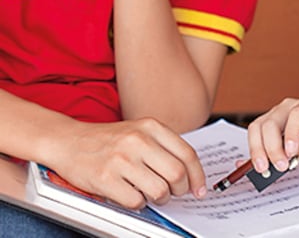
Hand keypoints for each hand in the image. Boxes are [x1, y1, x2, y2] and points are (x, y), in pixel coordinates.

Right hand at [45, 118, 204, 208]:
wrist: (67, 141)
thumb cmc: (107, 140)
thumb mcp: (139, 131)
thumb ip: (164, 146)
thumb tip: (191, 174)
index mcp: (151, 127)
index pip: (187, 154)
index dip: (198, 176)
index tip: (199, 189)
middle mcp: (138, 140)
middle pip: (177, 174)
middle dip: (180, 190)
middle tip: (173, 193)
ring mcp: (121, 159)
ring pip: (159, 190)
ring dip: (160, 199)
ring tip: (152, 195)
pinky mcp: (104, 178)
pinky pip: (135, 201)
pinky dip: (138, 204)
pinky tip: (132, 195)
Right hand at [246, 97, 298, 175]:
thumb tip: (294, 154)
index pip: (297, 114)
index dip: (292, 133)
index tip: (292, 153)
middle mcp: (288, 106)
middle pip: (272, 123)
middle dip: (273, 148)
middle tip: (280, 166)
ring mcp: (275, 113)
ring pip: (257, 128)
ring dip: (258, 150)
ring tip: (264, 169)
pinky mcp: (267, 122)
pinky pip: (254, 134)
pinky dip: (253, 150)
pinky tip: (255, 164)